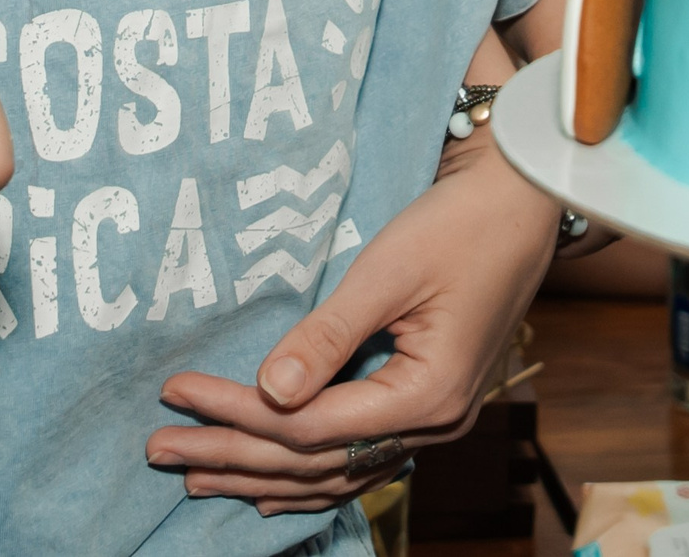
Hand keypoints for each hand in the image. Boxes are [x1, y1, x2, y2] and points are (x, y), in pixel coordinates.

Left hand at [145, 127, 560, 513]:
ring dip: (263, 474)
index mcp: (425, 396)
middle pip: (314, 459)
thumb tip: (270, 390)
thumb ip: (328, 335)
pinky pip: (359, 455)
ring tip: (197, 476)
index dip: (236, 415)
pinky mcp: (432, 401)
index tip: (176, 395)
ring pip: (335, 468)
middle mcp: (434, 423)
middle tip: (161, 447)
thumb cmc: (462, 224)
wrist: (526, 201)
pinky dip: (309, 473)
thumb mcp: (387, 271)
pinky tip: (272, 487)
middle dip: (233, 455)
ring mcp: (437, 419)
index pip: (306, 425)